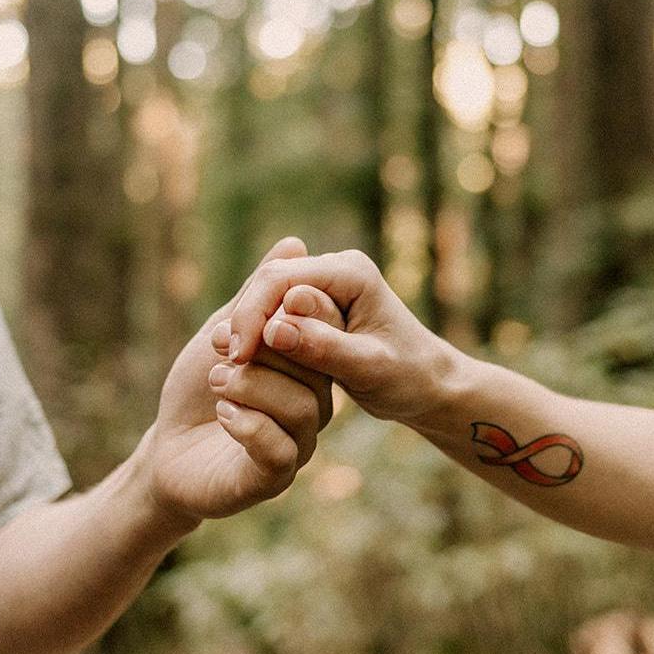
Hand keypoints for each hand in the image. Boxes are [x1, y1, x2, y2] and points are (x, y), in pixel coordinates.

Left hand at [139, 238, 344, 525]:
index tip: (246, 314)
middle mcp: (313, 407)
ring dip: (253, 386)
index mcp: (307, 370)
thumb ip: (258, 295)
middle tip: (222, 347)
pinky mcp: (274, 477)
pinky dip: (247, 424)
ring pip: (301, 408)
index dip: (291, 317)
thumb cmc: (196, 390)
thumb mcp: (225, 331)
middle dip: (267, 350)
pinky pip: (278, 449)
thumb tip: (295, 243)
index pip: (324, 334)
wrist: (166, 451)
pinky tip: (223, 413)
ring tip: (218, 378)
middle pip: (316, 370)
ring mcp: (299, 444)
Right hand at [222, 249, 455, 426]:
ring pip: (268, 296)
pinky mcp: (316, 306)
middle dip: (245, 319)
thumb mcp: (368, 369)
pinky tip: (241, 361)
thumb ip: (324, 348)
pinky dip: (257, 335)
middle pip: (271, 282)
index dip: (254, 314)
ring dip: (246, 327)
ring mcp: (324, 285)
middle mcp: (336, 269)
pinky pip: (275, 312)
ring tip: (225, 363)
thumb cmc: (407, 377)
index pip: (284, 280)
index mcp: (352, 272)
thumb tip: (275, 328)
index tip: (238, 355)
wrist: (427, 385)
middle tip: (225, 360)